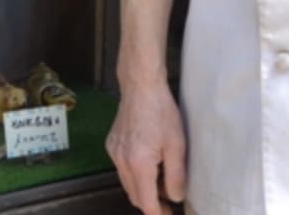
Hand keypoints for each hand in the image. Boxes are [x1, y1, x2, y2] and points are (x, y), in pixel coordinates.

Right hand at [107, 80, 186, 213]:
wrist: (141, 86)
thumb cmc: (162, 112)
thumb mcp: (177, 145)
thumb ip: (176, 175)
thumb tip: (176, 197)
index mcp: (138, 164)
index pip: (146, 202)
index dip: (158, 214)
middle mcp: (121, 162)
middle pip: (134, 196)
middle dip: (151, 204)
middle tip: (170, 202)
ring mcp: (113, 153)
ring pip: (127, 183)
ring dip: (143, 190)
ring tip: (162, 184)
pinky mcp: (111, 144)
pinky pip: (122, 169)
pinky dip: (135, 175)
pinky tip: (149, 164)